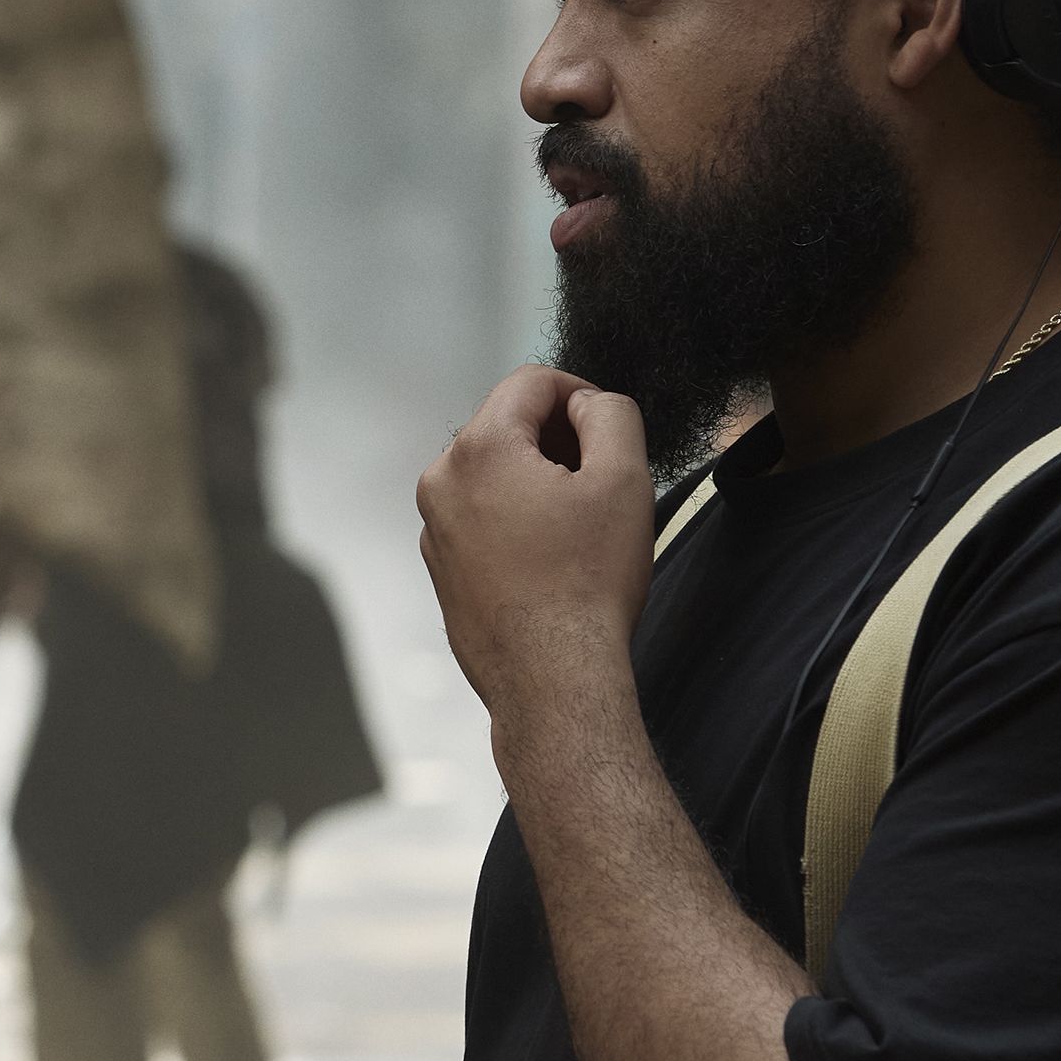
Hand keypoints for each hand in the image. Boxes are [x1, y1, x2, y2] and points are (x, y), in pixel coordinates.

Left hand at [417, 367, 655, 722]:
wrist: (551, 678)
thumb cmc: (587, 587)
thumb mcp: (624, 479)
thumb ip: (611, 414)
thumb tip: (589, 405)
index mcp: (479, 449)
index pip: (531, 382)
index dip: (580, 394)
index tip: (607, 427)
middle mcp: (442, 481)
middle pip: (507, 425)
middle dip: (557, 440)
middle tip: (600, 481)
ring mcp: (436, 527)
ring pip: (494, 473)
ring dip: (537, 481)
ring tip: (578, 526)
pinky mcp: (442, 565)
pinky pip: (481, 517)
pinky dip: (516, 520)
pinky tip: (552, 558)